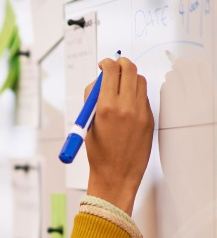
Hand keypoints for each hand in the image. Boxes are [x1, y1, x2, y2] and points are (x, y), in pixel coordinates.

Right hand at [85, 57, 153, 215]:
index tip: (104, 64)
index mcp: (106, 107)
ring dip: (130, 77)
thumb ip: (93, 98)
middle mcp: (126, 106)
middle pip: (129, 70)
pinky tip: (127, 100)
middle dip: (121, 63)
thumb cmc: (98, 151)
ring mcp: (140, 112)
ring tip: (121, 84)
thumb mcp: (87, 122)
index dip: (106, 63)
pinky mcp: (149, 118)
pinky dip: (136, 92)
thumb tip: (100, 80)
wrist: (116, 173)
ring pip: (140, 80)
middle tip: (115, 65)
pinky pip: (144, 96)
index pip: (111, 71)